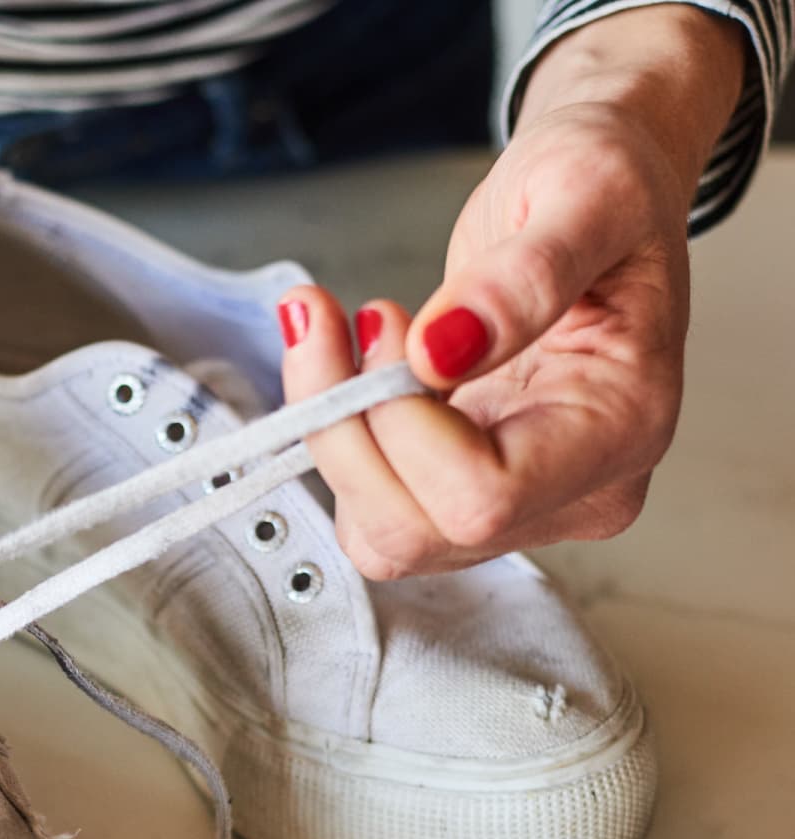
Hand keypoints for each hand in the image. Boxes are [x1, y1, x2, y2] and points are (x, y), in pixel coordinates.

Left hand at [278, 8, 746, 579]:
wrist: (590, 201)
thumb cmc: (606, 191)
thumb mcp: (586, 190)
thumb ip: (524, 275)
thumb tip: (442, 349)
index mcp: (621, 430)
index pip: (483, 497)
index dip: (403, 425)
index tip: (384, 322)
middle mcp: (573, 493)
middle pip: (417, 530)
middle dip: (350, 428)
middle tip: (348, 323)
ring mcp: (517, 508)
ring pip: (383, 534)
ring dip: (332, 435)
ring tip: (337, 334)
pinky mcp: (460, 497)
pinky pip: (372, 510)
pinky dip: (340, 441)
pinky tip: (350, 371)